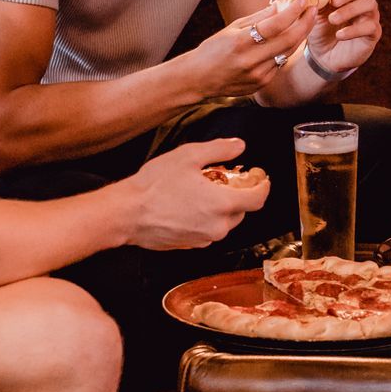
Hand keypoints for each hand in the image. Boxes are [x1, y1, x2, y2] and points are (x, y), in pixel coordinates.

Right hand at [125, 137, 268, 248]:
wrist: (126, 213)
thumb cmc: (153, 186)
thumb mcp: (188, 156)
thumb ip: (219, 149)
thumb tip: (239, 146)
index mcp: (222, 204)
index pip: (258, 199)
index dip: (263, 186)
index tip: (260, 178)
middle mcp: (217, 226)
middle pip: (242, 210)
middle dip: (239, 194)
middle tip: (226, 178)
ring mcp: (203, 239)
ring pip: (225, 221)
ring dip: (222, 206)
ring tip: (204, 190)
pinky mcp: (190, 245)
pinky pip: (208, 230)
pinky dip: (207, 218)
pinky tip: (191, 204)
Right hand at [178, 0, 314, 97]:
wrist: (198, 79)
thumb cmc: (212, 50)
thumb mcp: (231, 28)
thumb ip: (257, 18)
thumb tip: (279, 6)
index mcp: (241, 42)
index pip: (275, 25)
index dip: (292, 12)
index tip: (303, 2)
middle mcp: (251, 60)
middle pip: (289, 40)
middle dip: (305, 24)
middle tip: (313, 11)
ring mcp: (258, 74)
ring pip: (288, 52)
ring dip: (300, 36)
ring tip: (306, 22)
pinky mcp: (261, 84)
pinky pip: (280, 64)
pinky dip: (286, 50)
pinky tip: (289, 40)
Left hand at [306, 0, 380, 76]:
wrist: (323, 55)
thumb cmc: (319, 29)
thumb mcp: (314, 11)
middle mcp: (363, 0)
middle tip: (334, 2)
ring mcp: (370, 16)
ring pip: (370, 3)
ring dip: (349, 9)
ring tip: (333, 19)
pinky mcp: (373, 33)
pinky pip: (370, 26)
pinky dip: (353, 30)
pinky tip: (339, 35)